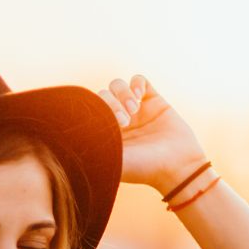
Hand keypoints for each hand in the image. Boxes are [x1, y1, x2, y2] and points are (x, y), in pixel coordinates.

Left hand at [97, 76, 209, 195]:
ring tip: (134, 109)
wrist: (178, 167)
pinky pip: (139, 80)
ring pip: (118, 85)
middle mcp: (119, 118)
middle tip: (125, 121)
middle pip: (104, 94)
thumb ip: (91, 144)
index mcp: (106, 131)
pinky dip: (136, 83)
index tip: (111, 126)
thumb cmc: (144, 169)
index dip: (97, 110)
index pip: (91, 108)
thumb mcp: (111, 160)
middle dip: (111, 103)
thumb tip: (70, 131)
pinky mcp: (154, 101)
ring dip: (123, 94)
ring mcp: (137, 109)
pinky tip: (140, 95)